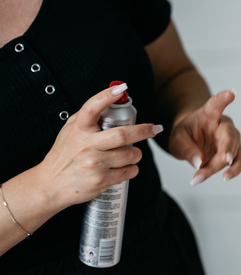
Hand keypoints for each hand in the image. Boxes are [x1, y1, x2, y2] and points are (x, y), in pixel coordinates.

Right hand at [37, 83, 162, 209]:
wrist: (51, 186)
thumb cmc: (64, 155)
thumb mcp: (70, 132)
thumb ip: (87, 117)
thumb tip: (112, 98)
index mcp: (78, 130)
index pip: (92, 108)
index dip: (107, 96)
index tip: (122, 88)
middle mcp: (86, 146)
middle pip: (122, 135)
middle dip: (144, 131)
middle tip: (155, 128)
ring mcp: (93, 164)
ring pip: (131, 154)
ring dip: (137, 153)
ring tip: (132, 153)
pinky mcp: (100, 180)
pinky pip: (129, 171)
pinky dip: (133, 168)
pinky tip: (125, 167)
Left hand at [167, 90, 240, 184]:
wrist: (193, 139)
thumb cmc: (186, 134)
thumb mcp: (178, 139)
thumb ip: (187, 149)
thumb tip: (199, 162)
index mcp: (208, 115)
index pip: (215, 105)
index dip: (223, 99)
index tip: (232, 93)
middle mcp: (224, 125)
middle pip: (229, 135)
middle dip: (228, 148)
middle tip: (225, 159)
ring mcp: (232, 139)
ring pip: (231, 154)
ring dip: (217, 167)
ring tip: (199, 176)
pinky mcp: (235, 152)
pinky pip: (238, 163)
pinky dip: (232, 172)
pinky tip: (224, 177)